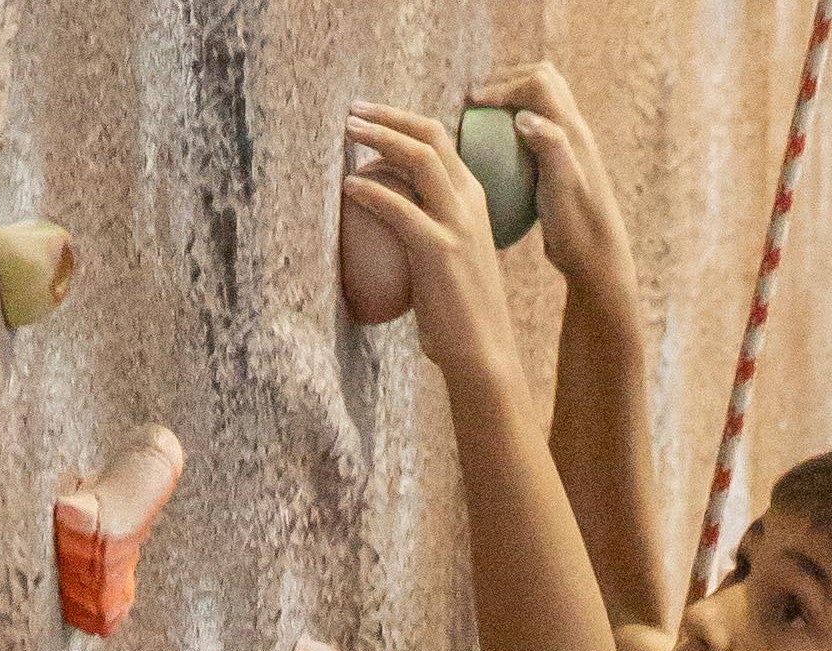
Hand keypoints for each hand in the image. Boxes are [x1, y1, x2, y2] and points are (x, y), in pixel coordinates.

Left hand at [343, 105, 521, 386]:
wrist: (485, 356)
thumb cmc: (462, 319)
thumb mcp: (452, 264)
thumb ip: (431, 235)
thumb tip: (394, 227)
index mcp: (475, 200)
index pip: (441, 142)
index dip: (404, 122)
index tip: (373, 117)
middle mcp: (471, 203)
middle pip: (430, 136)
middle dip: (389, 116)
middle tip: (353, 113)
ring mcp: (458, 224)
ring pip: (418, 158)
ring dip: (379, 138)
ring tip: (347, 132)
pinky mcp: (440, 249)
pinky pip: (398, 208)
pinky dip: (369, 192)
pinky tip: (346, 189)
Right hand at [475, 65, 636, 305]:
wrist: (597, 260)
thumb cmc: (578, 228)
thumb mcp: (562, 188)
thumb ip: (549, 146)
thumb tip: (523, 117)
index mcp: (573, 130)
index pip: (537, 85)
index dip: (503, 86)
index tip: (473, 104)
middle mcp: (575, 132)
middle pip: (544, 81)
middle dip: (509, 79)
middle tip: (478, 100)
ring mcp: (570, 148)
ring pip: (544, 103)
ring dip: (516, 98)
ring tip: (486, 114)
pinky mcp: (563, 167)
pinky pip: (540, 131)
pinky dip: (517, 126)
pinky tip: (496, 149)